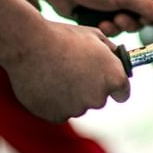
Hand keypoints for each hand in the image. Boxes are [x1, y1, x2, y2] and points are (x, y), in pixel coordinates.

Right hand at [5, 21, 129, 121]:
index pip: (123, 93)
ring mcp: (77, 109)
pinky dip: (55, 101)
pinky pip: (60, 110)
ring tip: (57, 72)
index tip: (108, 81)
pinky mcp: (56, 115)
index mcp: (114, 79)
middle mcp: (99, 98)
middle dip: (92, 88)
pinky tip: (47, 83)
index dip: (116, 87)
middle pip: (99, 99)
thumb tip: (118, 59)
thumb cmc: (65, 37)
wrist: (29, 45)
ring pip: (79, 105)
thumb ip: (112, 52)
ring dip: (72, 94)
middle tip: (76, 70)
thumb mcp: (96, 36)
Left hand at [49, 0, 152, 35]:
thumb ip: (148, 7)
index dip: (151, 15)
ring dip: (116, 26)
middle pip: (139, 19)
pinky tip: (96, 22)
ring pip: (124, 26)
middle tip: (120, 16)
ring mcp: (111, 5)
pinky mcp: (98, 14)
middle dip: (129, 22)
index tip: (144, 19)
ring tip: (105, 19)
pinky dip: (104, 28)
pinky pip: (109, 28)